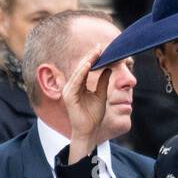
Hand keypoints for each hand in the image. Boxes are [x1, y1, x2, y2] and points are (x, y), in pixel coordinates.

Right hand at [62, 44, 111, 161]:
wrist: (89, 131)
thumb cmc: (94, 116)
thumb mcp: (101, 96)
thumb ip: (103, 82)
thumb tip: (108, 69)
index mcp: (79, 86)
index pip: (86, 69)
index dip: (93, 59)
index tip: (102, 49)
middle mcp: (72, 87)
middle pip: (81, 68)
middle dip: (91, 57)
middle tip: (100, 47)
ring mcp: (69, 91)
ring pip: (78, 72)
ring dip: (87, 62)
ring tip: (95, 52)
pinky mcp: (69, 96)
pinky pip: (76, 81)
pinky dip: (82, 72)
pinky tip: (88, 64)